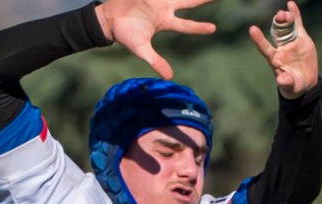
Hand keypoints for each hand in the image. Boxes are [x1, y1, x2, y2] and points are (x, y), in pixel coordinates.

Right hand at [97, 0, 215, 79]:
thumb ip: (156, 61)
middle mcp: (164, 8)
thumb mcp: (141, 49)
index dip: (199, 27)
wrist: (108, 19)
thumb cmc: (125, 34)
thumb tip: (170, 78)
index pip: (186, 25)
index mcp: (164, 22)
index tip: (214, 29)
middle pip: (189, 1)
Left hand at [246, 1, 318, 96]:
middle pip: (276, 32)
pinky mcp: (301, 39)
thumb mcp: (291, 86)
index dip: (259, 39)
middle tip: (279, 15)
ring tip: (286, 14)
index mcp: (275, 59)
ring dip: (285, 18)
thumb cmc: (294, 86)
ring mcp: (290, 42)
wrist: (306, 82)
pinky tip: (291, 4)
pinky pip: (297, 25)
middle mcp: (280, 48)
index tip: (252, 29)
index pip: (264, 48)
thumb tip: (280, 80)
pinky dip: (294, 14)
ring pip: (285, 27)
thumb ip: (286, 82)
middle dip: (277, 23)